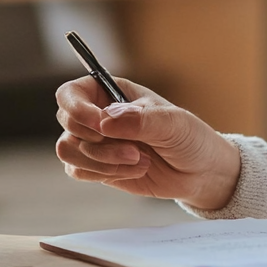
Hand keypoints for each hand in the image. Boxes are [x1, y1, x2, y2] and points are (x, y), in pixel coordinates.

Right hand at [54, 76, 239, 209]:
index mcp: (111, 92)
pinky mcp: (97, 167)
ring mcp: (95, 142)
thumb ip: (139, 120)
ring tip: (138, 161)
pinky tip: (134, 171)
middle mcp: (97, 115)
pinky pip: (78, 171)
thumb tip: (104, 120)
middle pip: (66, 121)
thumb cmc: (189, 137)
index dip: (77, 108)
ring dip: (103, 160)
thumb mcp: (172, 122)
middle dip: (98, 141)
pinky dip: (104, 174)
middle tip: (134, 150)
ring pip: (69, 150)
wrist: (200, 173)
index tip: (99, 125)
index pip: (71, 92)